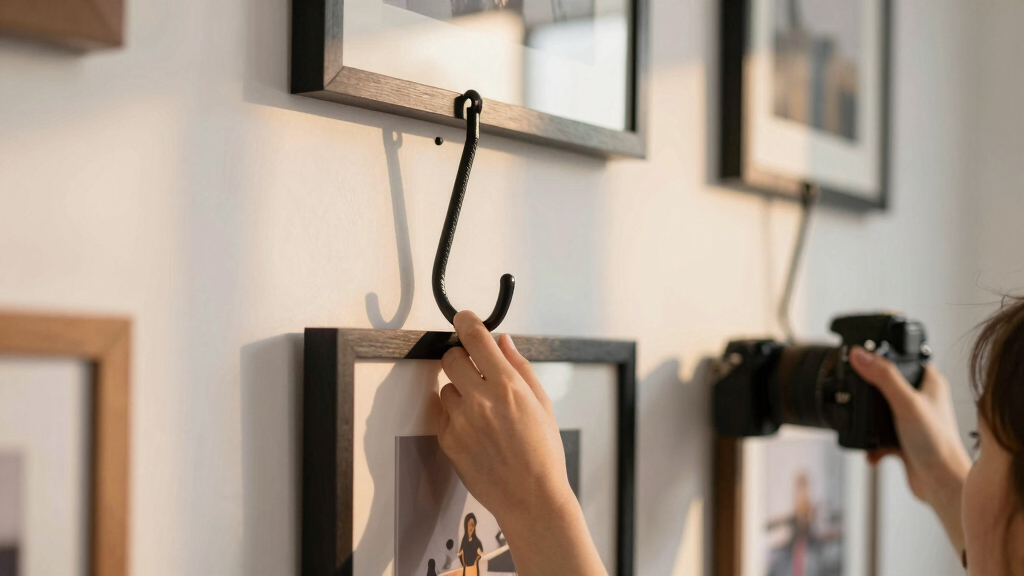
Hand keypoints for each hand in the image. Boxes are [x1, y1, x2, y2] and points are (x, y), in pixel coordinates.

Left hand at [438, 311, 605, 575]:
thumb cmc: (543, 452)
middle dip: (459, 358)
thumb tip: (502, 341)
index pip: (475, 338)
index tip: (463, 318)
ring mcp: (461, 421)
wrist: (531, 498)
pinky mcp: (449, 441)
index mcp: (507, 385)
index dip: (466, 321)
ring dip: (458, 391)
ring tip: (481, 412)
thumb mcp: (542, 403)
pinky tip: (477, 433)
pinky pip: (444, 416)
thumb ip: (519, 367)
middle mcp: (480, 399)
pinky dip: (457, 418)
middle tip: (473, 369)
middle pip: (450, 358)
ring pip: (445, 388)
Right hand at [850, 346, 971, 551]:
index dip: (885, 356)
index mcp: (930, 384)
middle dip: (870, 394)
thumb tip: (859, 354)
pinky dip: (871, 444)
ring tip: (865, 427)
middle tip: (858, 394)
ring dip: (868, 422)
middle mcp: (923, 400)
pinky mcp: (904, 441)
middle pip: (887, 385)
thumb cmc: (937, 444)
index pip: (905, 359)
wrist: (940, 484)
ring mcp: (913, 421)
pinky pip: (879, 436)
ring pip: (881, 412)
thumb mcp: (905, 403)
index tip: (863, 357)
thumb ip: (882, 377)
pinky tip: (871, 451)